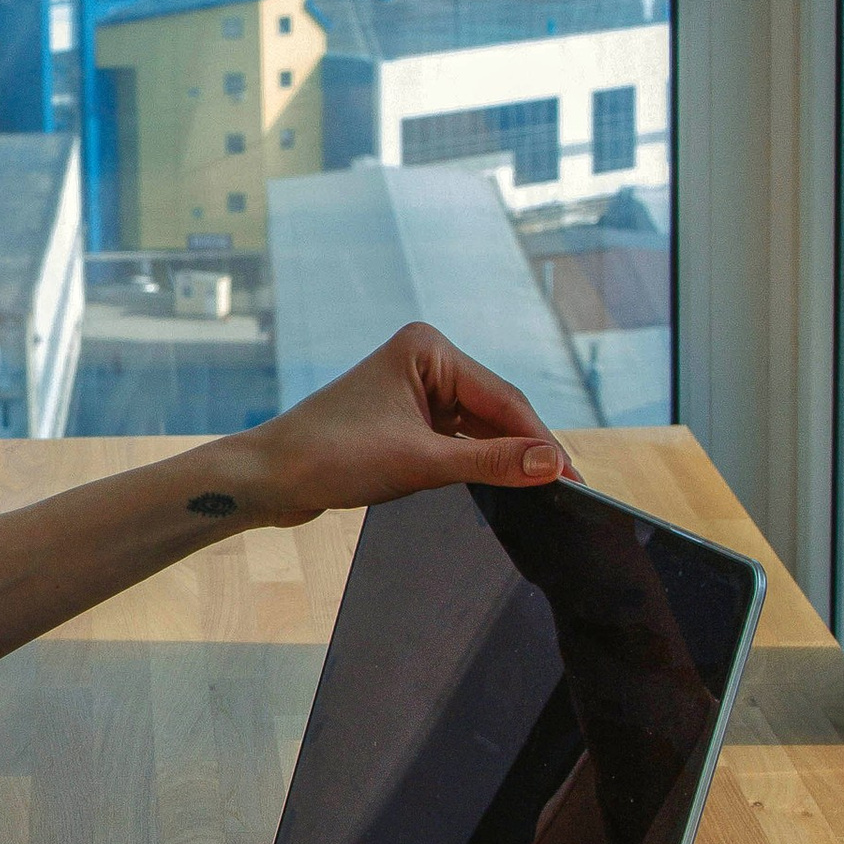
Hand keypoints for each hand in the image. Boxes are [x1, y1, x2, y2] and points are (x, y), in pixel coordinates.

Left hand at [226, 320, 575, 530]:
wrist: (269, 479)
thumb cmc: (331, 458)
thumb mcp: (421, 462)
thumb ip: (491, 462)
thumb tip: (553, 463)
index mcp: (428, 349)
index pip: (503, 398)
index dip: (541, 441)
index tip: (575, 477)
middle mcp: (424, 360)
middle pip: (495, 412)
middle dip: (526, 450)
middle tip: (569, 491)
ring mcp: (414, 389)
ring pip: (478, 429)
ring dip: (502, 459)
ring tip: (543, 494)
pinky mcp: (405, 419)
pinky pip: (456, 441)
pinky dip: (476, 463)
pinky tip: (502, 486)